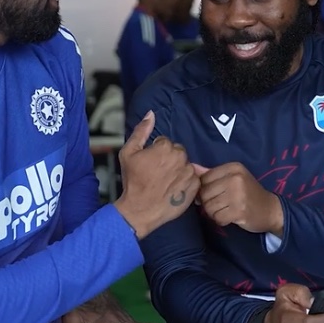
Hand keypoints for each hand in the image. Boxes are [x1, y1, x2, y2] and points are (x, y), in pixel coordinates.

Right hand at [114, 111, 199, 238]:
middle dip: (169, 159)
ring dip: (178, 170)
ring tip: (165, 182)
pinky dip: (185, 182)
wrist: (140, 209)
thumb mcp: (128, 153)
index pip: (165, 143)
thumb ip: (141, 131)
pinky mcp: (195, 186)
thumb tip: (150, 114)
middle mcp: (180, 158)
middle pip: (177, 152)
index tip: (150, 164)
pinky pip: (192, 178)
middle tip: (157, 173)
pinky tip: (173, 188)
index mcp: (166, 148)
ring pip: (185, 165)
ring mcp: (189, 173)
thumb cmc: (133, 181)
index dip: (156, 152)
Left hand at [193, 162, 283, 235]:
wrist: (271, 210)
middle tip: (220, 205)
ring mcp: (238, 194)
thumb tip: (191, 167)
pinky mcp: (239, 211)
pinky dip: (221, 220)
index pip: (204, 178)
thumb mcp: (234, 178)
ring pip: (209, 207)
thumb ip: (212, 174)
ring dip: (214, 213)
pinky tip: (230, 217)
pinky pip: (217, 218)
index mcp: (233, 167)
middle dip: (208, 202)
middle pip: (204, 193)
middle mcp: (235, 178)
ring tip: (225, 210)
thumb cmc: (249, 193)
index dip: (204, 189)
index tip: (214, 195)